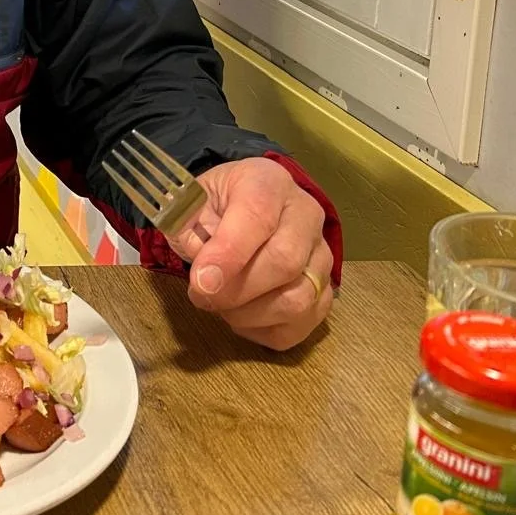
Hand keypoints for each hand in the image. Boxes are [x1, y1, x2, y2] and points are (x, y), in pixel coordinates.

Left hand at [167, 157, 332, 350]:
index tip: (201, 283)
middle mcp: (305, 215)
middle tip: (202, 296)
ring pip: (298, 300)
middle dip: (236, 291)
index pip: (257, 218)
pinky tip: (242, 316)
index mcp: (268, 183)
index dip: (228, 255)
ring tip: (221, 304)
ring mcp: (321, 255)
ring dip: (249, 314)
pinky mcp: (325, 291)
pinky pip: (300, 325)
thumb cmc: (215, 205)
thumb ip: (190, 229)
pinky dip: (264, 331)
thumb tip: (207, 274)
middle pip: (284, 263)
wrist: (243, 206)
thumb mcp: (192, 202)